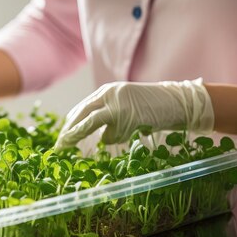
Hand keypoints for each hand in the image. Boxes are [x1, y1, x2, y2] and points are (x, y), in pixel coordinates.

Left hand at [54, 78, 213, 149]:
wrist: (177, 102)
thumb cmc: (153, 107)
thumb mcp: (126, 105)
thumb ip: (108, 113)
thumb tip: (93, 132)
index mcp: (107, 91)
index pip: (83, 107)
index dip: (71, 122)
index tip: (63, 135)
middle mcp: (110, 94)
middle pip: (82, 113)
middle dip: (69, 131)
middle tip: (58, 146)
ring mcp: (118, 104)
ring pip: (91, 122)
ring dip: (77, 135)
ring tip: (66, 145)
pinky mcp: (127, 115)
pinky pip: (113, 134)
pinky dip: (116, 138)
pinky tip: (128, 133)